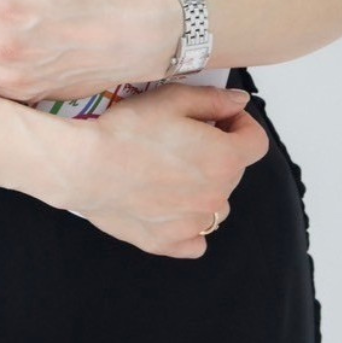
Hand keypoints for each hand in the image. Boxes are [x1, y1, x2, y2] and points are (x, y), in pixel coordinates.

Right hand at [44, 81, 268, 257]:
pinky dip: (188, 226)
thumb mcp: (172, 100)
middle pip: (232, 172)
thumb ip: (214, 100)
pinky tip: (169, 209)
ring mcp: (193, 224)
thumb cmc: (127, 132)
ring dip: (203, 189)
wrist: (85, 167)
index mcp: (224, 159)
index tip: (221, 119)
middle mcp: (216, 196)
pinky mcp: (167, 242)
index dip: (241, 125)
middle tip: (181, 140)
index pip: (256, 143)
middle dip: (216, 153)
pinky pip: (194, 240)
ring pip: (214, 205)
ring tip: (169, 174)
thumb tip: (239, 102)